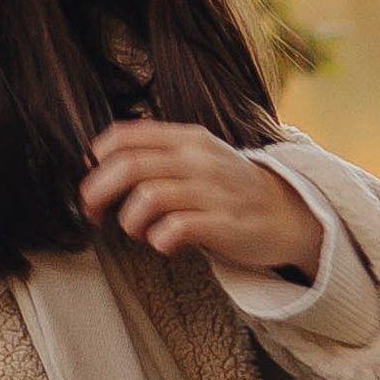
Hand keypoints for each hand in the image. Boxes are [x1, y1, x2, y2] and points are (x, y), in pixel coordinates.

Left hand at [80, 122, 322, 282]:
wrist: (288, 212)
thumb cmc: (232, 188)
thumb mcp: (200, 155)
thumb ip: (161, 154)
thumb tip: (104, 165)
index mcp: (187, 139)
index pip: (127, 136)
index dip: (99, 158)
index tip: (91, 178)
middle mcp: (197, 160)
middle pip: (130, 166)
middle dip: (99, 190)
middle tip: (92, 211)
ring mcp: (212, 191)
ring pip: (149, 197)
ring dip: (130, 220)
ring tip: (137, 231)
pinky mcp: (224, 224)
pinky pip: (178, 228)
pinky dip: (160, 238)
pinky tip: (163, 243)